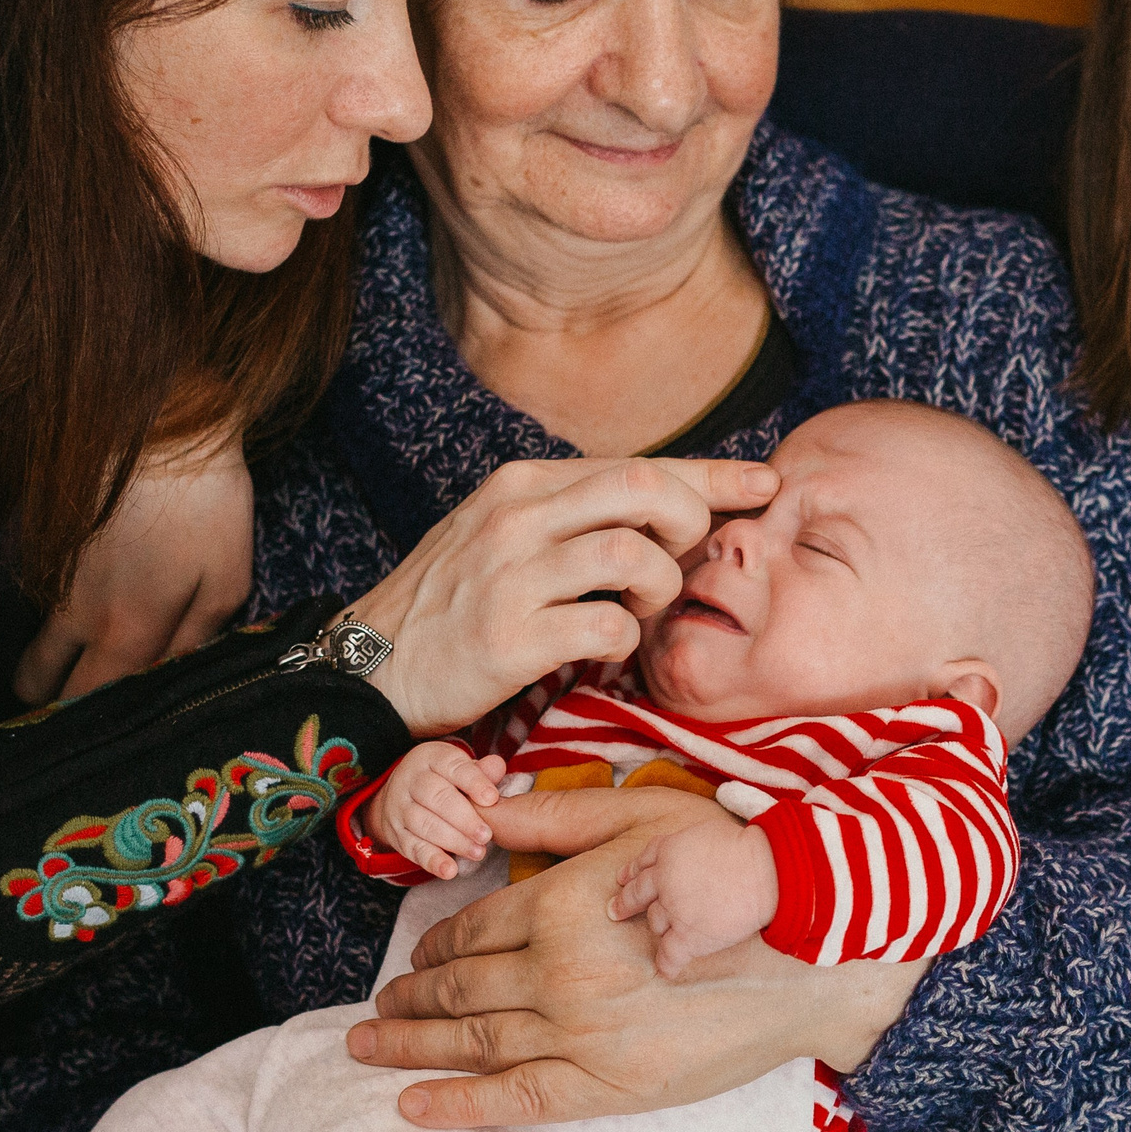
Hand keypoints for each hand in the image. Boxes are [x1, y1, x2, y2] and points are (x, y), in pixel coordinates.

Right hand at [14, 430, 252, 704]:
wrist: (156, 417)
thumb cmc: (205, 499)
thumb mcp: (227, 576)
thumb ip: (199, 637)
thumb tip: (177, 678)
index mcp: (129, 631)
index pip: (97, 703)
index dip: (95, 728)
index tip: (98, 746)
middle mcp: (80, 615)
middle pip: (49, 683)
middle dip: (56, 707)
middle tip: (69, 724)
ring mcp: (58, 578)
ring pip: (38, 644)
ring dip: (42, 670)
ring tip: (55, 684)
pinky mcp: (49, 544)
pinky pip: (42, 602)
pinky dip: (51, 621)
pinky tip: (72, 623)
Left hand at [345, 787, 925, 1127]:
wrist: (803, 948)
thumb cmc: (726, 869)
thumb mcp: (642, 817)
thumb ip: (560, 816)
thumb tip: (491, 810)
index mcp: (559, 902)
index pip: (471, 930)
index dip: (433, 946)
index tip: (413, 959)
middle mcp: (557, 969)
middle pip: (460, 987)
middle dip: (407, 1002)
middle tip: (372, 1015)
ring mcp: (580, 1031)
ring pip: (475, 1039)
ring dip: (412, 1047)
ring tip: (370, 1049)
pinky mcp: (609, 1083)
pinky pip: (518, 1097)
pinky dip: (459, 1102)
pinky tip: (415, 1103)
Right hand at [349, 457, 777, 735]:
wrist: (367, 668)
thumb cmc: (450, 604)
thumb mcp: (499, 532)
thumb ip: (568, 514)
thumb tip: (658, 503)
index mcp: (521, 484)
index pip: (635, 462)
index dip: (711, 473)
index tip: (763, 482)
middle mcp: (516, 517)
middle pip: (644, 488)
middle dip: (692, 522)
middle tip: (688, 562)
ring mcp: (511, 576)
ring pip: (633, 554)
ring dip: (661, 588)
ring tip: (644, 612)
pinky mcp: (509, 638)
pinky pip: (606, 623)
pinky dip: (628, 639)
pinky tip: (611, 648)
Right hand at [374, 744, 510, 879]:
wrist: (400, 793)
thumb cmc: (442, 779)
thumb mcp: (458, 767)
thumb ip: (480, 770)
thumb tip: (497, 766)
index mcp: (429, 758)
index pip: (451, 767)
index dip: (473, 782)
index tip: (492, 798)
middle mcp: (410, 780)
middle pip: (436, 798)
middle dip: (463, 818)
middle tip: (486, 835)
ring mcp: (399, 808)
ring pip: (424, 824)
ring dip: (453, 841)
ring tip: (478, 852)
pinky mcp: (396, 834)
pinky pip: (412, 848)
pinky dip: (431, 860)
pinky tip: (450, 870)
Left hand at [610, 817, 778, 976]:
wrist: (766, 871)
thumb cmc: (744, 849)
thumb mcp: (703, 832)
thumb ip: (683, 845)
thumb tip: (682, 853)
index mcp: (669, 851)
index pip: (643, 863)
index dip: (631, 873)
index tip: (623, 880)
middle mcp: (665, 881)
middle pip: (637, 894)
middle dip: (624, 903)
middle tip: (614, 911)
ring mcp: (675, 910)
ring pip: (655, 923)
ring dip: (661, 928)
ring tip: (669, 933)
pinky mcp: (689, 937)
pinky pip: (670, 956)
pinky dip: (667, 964)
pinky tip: (666, 971)